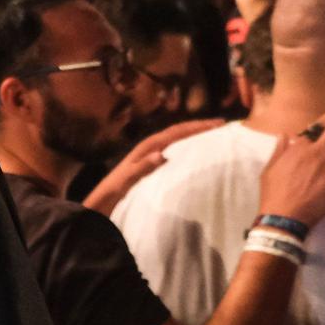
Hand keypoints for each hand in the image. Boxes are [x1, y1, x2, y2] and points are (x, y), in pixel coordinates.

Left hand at [81, 118, 223, 215]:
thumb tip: (162, 154)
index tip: (216, 124)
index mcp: (147, 147)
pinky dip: (186, 145)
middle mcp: (150, 146)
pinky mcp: (151, 162)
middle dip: (199, 126)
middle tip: (221, 124)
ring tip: (212, 133)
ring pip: (176, 138)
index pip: (176, 132)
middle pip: (178, 131)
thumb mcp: (127, 180)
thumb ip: (142, 167)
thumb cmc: (114, 190)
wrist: (102, 200)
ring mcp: (150, 154)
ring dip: (193, 134)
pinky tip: (194, 151)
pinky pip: (173, 149)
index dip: (196, 126)